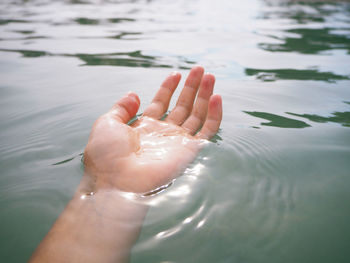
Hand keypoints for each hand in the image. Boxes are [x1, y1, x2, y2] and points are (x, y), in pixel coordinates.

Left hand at [83, 66, 221, 192]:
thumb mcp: (107, 124)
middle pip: (182, 105)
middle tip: (200, 69)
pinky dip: (214, 114)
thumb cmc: (107, 155)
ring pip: (197, 114)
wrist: (118, 181)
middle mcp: (164, 133)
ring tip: (210, 76)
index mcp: (145, 126)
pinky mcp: (190, 150)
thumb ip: (121, 108)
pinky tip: (216, 98)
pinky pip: (208, 130)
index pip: (162, 102)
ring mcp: (178, 141)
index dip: (169, 87)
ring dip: (205, 95)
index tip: (176, 74)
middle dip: (191, 87)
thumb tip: (134, 94)